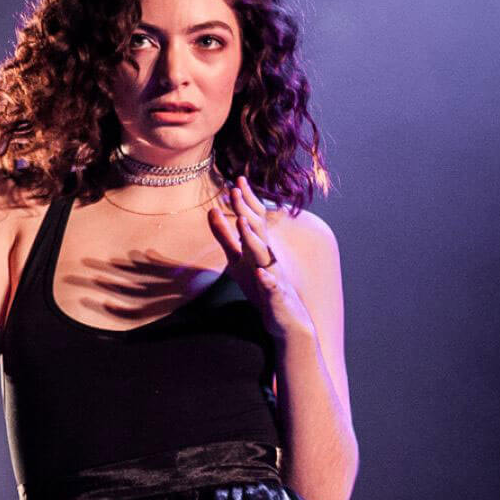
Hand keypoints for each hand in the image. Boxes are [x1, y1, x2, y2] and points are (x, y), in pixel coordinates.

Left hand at [207, 175, 311, 339]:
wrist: (287, 319)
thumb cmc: (261, 286)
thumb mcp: (238, 260)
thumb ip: (226, 237)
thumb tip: (212, 210)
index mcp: (258, 248)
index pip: (252, 221)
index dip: (243, 202)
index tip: (235, 179)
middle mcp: (267, 258)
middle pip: (256, 231)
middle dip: (245, 211)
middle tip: (234, 190)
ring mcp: (274, 276)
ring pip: (265, 256)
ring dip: (253, 240)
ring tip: (243, 224)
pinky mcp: (277, 297)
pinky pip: (273, 288)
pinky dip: (268, 281)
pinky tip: (262, 275)